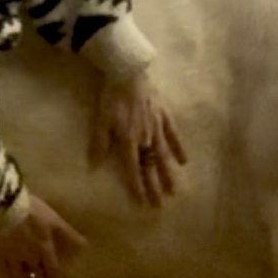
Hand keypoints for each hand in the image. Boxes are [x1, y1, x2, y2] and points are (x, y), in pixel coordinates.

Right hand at [0, 195, 85, 277]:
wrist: (1, 207)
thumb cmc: (31, 211)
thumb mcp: (53, 220)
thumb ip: (67, 234)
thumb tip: (84, 247)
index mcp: (43, 249)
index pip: (53, 271)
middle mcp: (28, 258)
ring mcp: (10, 257)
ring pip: (18, 276)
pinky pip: (1, 269)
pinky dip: (6, 277)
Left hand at [91, 72, 188, 206]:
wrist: (130, 72)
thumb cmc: (112, 97)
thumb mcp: (101, 120)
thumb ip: (99, 143)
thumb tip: (94, 166)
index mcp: (128, 141)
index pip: (133, 169)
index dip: (137, 186)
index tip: (142, 203)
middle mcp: (145, 139)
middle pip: (151, 167)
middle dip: (155, 187)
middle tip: (160, 205)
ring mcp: (158, 129)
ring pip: (164, 156)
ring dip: (168, 174)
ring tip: (174, 191)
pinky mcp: (165, 117)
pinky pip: (174, 136)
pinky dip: (179, 149)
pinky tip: (183, 161)